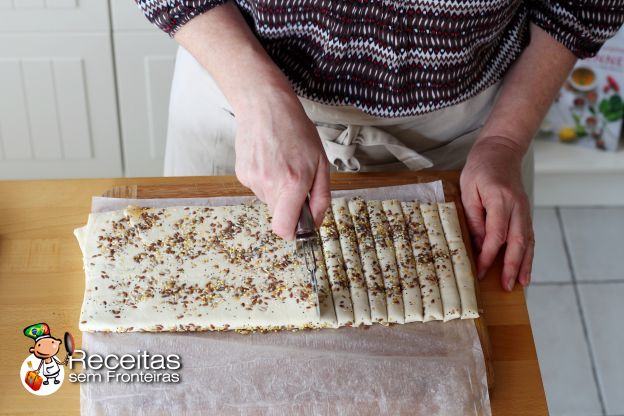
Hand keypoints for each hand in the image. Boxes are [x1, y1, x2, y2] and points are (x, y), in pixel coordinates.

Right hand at [234, 91, 329, 239]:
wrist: (265, 106)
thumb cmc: (296, 130)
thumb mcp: (321, 162)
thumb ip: (321, 197)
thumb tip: (315, 222)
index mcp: (293, 182)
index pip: (283, 228)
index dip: (292, 232)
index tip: (298, 227)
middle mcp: (269, 183)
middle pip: (279, 214)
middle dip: (290, 204)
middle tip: (296, 179)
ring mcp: (252, 179)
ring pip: (269, 200)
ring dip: (278, 189)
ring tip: (282, 163)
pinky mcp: (242, 174)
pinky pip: (258, 187)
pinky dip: (266, 179)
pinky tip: (270, 159)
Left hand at [460, 136, 533, 290]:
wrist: (501, 150)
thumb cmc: (480, 168)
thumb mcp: (468, 189)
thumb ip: (474, 217)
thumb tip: (480, 244)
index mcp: (500, 199)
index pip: (496, 234)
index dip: (489, 255)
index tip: (479, 271)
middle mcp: (517, 206)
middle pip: (517, 242)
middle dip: (511, 266)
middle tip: (505, 286)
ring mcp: (525, 209)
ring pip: (527, 241)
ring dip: (524, 264)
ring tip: (520, 284)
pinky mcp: (525, 212)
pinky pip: (529, 236)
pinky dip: (528, 254)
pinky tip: (525, 268)